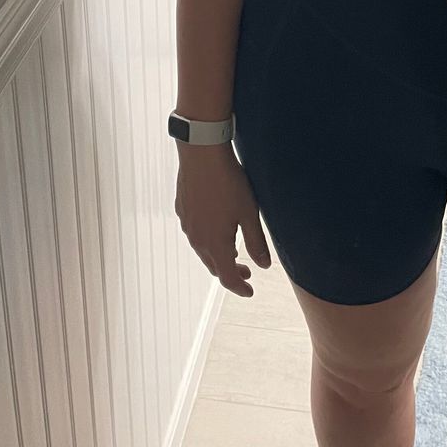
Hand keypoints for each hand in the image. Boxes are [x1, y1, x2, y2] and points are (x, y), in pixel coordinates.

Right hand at [174, 142, 270, 297]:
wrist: (201, 155)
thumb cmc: (228, 183)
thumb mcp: (249, 214)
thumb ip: (256, 242)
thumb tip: (263, 266)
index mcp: (215, 244)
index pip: (228, 277)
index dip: (240, 287)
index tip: (250, 291)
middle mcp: (197, 240)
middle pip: (214, 266)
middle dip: (231, 273)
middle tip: (247, 272)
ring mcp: (187, 225)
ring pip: (203, 251)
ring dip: (218, 256)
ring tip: (233, 253)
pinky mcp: (183, 211)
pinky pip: (195, 234)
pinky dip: (208, 240)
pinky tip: (216, 229)